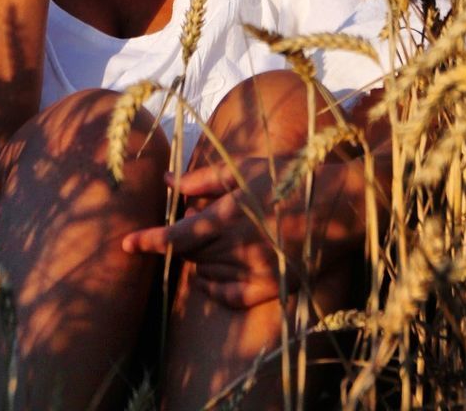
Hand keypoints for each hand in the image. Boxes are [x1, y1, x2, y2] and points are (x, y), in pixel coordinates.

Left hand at [122, 157, 301, 309]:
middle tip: (187, 227)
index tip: (125, 245)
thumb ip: (204, 178)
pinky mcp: (271, 288)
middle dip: (180, 244)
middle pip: (191, 255)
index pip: (177, 236)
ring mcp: (256, 271)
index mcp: (229, 214)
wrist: (340, 205)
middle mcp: (239, 246)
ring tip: (206, 243)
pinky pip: (230, 297)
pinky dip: (214, 289)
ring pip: (208, 274)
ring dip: (197, 262)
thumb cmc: (290, 176)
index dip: (149, 241)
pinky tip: (208, 279)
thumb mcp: (245, 168)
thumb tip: (167, 180)